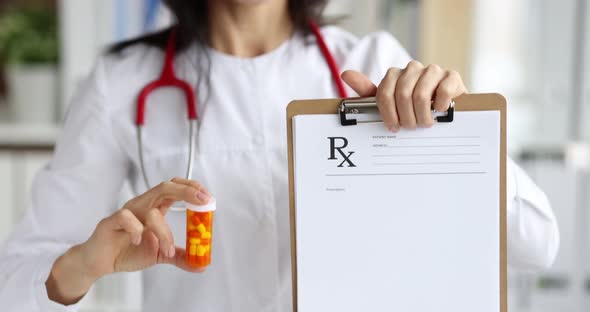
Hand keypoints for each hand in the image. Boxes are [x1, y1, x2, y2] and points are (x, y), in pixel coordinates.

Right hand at [46, 177, 210, 304]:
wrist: (101, 262)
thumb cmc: (128, 251)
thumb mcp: (160, 254)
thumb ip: (180, 257)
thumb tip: (201, 264)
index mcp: (154, 207)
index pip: (174, 188)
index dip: (192, 188)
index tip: (208, 197)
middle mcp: (142, 205)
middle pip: (165, 187)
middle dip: (186, 191)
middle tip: (202, 201)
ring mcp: (127, 212)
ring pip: (150, 209)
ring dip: (164, 231)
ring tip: (168, 250)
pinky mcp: (111, 222)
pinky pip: (126, 217)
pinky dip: (136, 229)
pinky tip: (140, 241)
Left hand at [341, 61, 467, 130]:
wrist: (446, 111)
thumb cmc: (414, 109)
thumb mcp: (390, 104)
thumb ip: (368, 92)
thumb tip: (345, 74)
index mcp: (396, 75)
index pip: (384, 92)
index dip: (388, 114)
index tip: (394, 127)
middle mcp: (413, 69)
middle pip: (402, 94)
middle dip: (406, 117)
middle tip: (411, 127)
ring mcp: (433, 71)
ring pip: (421, 93)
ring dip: (422, 115)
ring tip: (425, 123)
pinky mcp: (452, 76)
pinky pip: (443, 89)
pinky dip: (440, 105)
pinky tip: (440, 111)